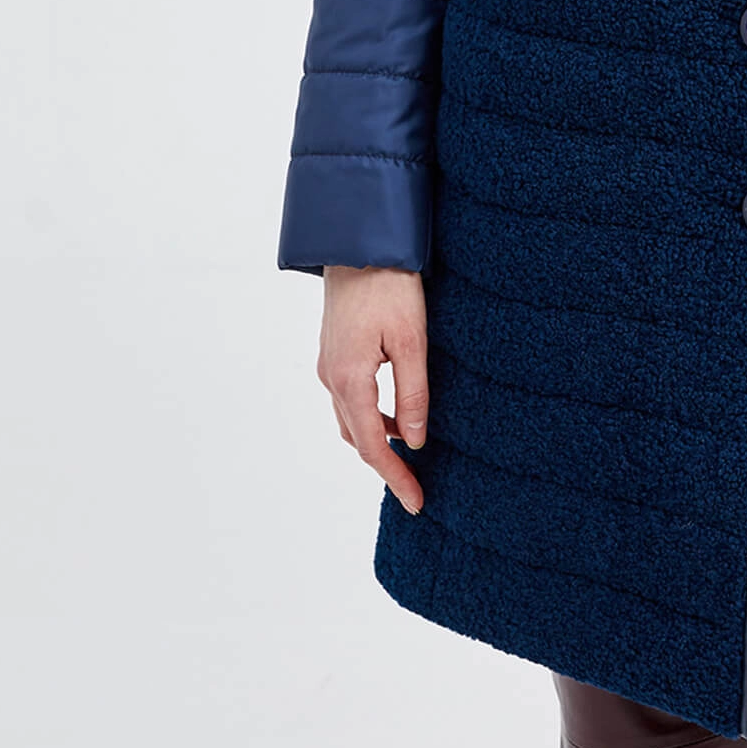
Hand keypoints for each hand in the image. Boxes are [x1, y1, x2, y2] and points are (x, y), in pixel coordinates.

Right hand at [317, 265, 428, 513]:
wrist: (358, 244)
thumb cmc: (390, 287)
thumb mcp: (412, 341)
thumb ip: (414, 394)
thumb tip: (415, 441)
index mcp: (350, 379)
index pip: (372, 445)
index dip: (395, 477)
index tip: (417, 503)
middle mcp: (332, 378)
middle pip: (358, 438)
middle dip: (385, 466)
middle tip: (416, 489)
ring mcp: (329, 365)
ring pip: (352, 420)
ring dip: (377, 441)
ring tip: (410, 458)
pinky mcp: (334, 353)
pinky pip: (351, 399)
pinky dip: (371, 417)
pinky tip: (396, 415)